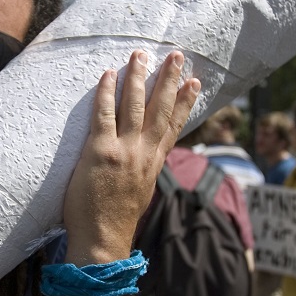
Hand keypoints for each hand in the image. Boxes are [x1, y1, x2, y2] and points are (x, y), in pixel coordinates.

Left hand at [63, 51, 199, 264]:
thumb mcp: (141, 192)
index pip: (174, 125)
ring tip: (140, 55)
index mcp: (154, 163)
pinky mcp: (100, 152)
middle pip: (160, 109)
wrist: (103, 240)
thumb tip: (147, 158)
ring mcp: (123, 151)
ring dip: (139, 77)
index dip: (185, 102)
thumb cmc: (115, 220)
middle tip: (175, 54)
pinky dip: (106, 93)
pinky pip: (103, 114)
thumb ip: (144, 170)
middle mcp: (143, 153)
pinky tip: (108, 75)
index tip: (194, 81)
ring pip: (134, 105)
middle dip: (168, 79)